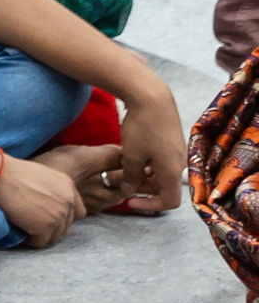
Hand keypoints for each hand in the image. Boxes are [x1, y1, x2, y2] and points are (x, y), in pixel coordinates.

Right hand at [0, 152, 84, 247]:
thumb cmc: (10, 173)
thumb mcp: (41, 176)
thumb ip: (51, 191)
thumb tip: (46, 206)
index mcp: (68, 186)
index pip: (77, 213)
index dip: (62, 218)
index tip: (46, 218)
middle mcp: (68, 201)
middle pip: (65, 227)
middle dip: (48, 228)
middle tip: (29, 223)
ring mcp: (59, 215)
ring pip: (53, 237)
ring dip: (38, 235)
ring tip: (23, 226)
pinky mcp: (45, 227)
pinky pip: (39, 243)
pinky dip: (28, 240)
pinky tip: (18, 229)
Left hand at [114, 90, 188, 213]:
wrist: (151, 96)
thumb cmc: (142, 127)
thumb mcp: (131, 156)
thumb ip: (132, 177)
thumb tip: (130, 191)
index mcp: (173, 171)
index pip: (170, 201)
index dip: (150, 206)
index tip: (130, 201)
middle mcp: (180, 163)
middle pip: (165, 187)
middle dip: (144, 189)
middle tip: (123, 183)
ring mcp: (178, 152)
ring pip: (162, 174)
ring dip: (144, 176)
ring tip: (125, 168)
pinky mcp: (173, 142)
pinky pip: (163, 161)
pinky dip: (149, 165)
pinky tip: (133, 155)